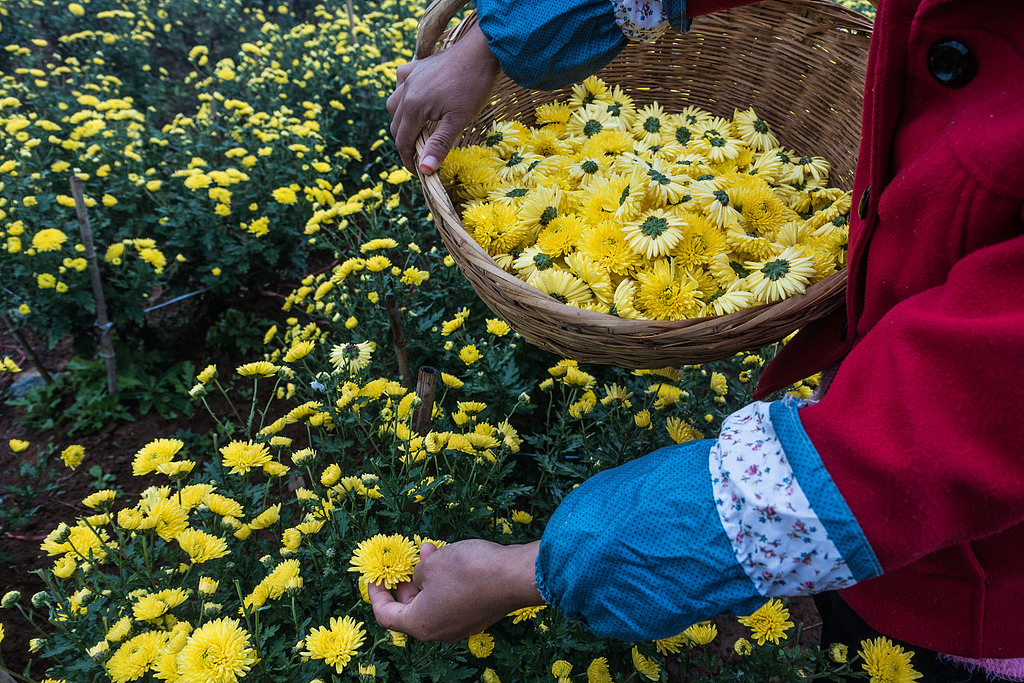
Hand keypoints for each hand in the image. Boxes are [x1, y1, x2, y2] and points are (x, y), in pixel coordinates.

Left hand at [368, 539, 542, 641]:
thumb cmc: (469, 571)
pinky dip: (444, 584)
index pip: (386, 615)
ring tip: (428, 551)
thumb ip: (418, 571)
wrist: (515, 577)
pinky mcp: (477, 616)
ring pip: (433, 604)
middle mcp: (439, 632)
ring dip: (426, 579)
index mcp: (421, 624)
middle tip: (403, 560)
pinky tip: (449, 559)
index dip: (376, 594)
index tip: (374, 576)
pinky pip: (451, 602)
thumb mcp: (433, 564)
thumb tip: (421, 573)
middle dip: (404, 583)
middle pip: (410, 611)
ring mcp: (460, 626)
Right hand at [386, 22, 500, 174]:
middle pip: (396, 126)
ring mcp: (409, 76)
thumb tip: (425, 170)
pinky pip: (401, 85)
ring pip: (394, 106)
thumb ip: (440, 145)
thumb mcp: (459, 120)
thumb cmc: (474, 86)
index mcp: (413, 107)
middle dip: (406, 145)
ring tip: (418, 133)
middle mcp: (405, 91)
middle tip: (421, 157)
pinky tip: (415, 101)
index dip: (409, 160)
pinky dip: (403, 98)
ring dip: (402, 123)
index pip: (403, 141)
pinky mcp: (416, 66)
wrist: (482, 51)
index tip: (420, 173)